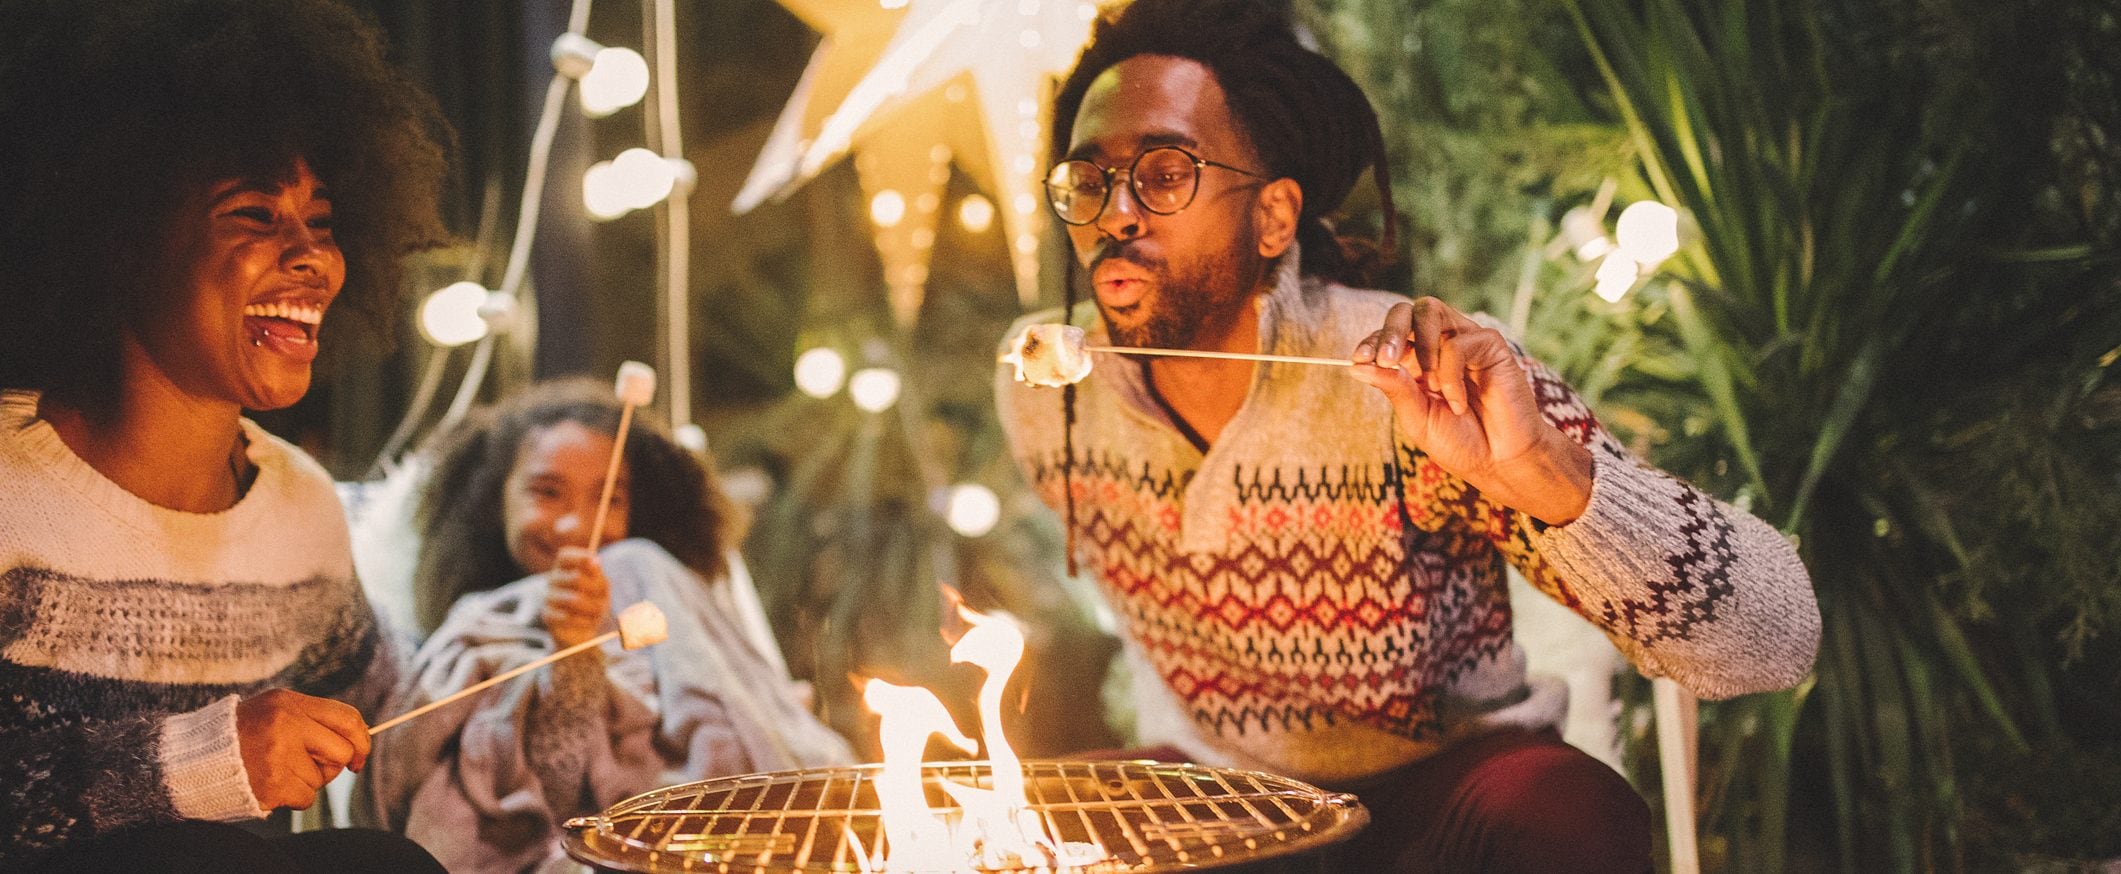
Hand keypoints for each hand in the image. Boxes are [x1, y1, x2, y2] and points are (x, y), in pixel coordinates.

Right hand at [235, 689, 369, 810]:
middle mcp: (286, 725)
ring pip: (322, 778)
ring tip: (278, 770)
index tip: (360, 756)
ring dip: (306, 781)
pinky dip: (295, 797)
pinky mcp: (274, 783)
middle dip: (333, 765)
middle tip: (311, 766)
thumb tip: (358, 742)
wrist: (196, 760)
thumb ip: (313, 720)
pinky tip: (273, 784)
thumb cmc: (243, 735)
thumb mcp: (275, 711)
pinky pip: (307, 798)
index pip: (347, 718)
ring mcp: (279, 754)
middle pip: (342, 752)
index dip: (362, 740)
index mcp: (289, 703)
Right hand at [546, 546, 611, 650]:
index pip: (565, 556)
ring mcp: (548, 597)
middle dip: (595, 590)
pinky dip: (583, 621)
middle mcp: (553, 579)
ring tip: (597, 613)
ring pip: (574, 599)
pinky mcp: (547, 615)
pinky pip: (567, 617)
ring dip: (592, 608)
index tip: (596, 565)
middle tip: (604, 599)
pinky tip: (587, 622)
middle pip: (575, 577)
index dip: (580, 558)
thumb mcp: (601, 585)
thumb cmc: (594, 601)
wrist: (585, 629)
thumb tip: (594, 560)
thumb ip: (596, 573)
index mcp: (565, 567)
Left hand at [1350, 297, 1592, 524]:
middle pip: (1406, 311)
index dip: (1371, 342)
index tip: (1358, 359)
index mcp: (1415, 361)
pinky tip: (1459, 402)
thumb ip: (1393, 387)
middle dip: (1390, 331)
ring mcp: (1464, 340)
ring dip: (1422, 346)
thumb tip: (1356, 366)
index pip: (1387, 336)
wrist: (1500, 460)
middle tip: (1386, 359)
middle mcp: (1438, 345)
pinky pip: (1458, 343)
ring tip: (1430, 385)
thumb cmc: (1460, 442)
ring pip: (1430, 311)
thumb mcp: (1417, 416)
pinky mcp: (1490, 344)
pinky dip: (1451, 375)